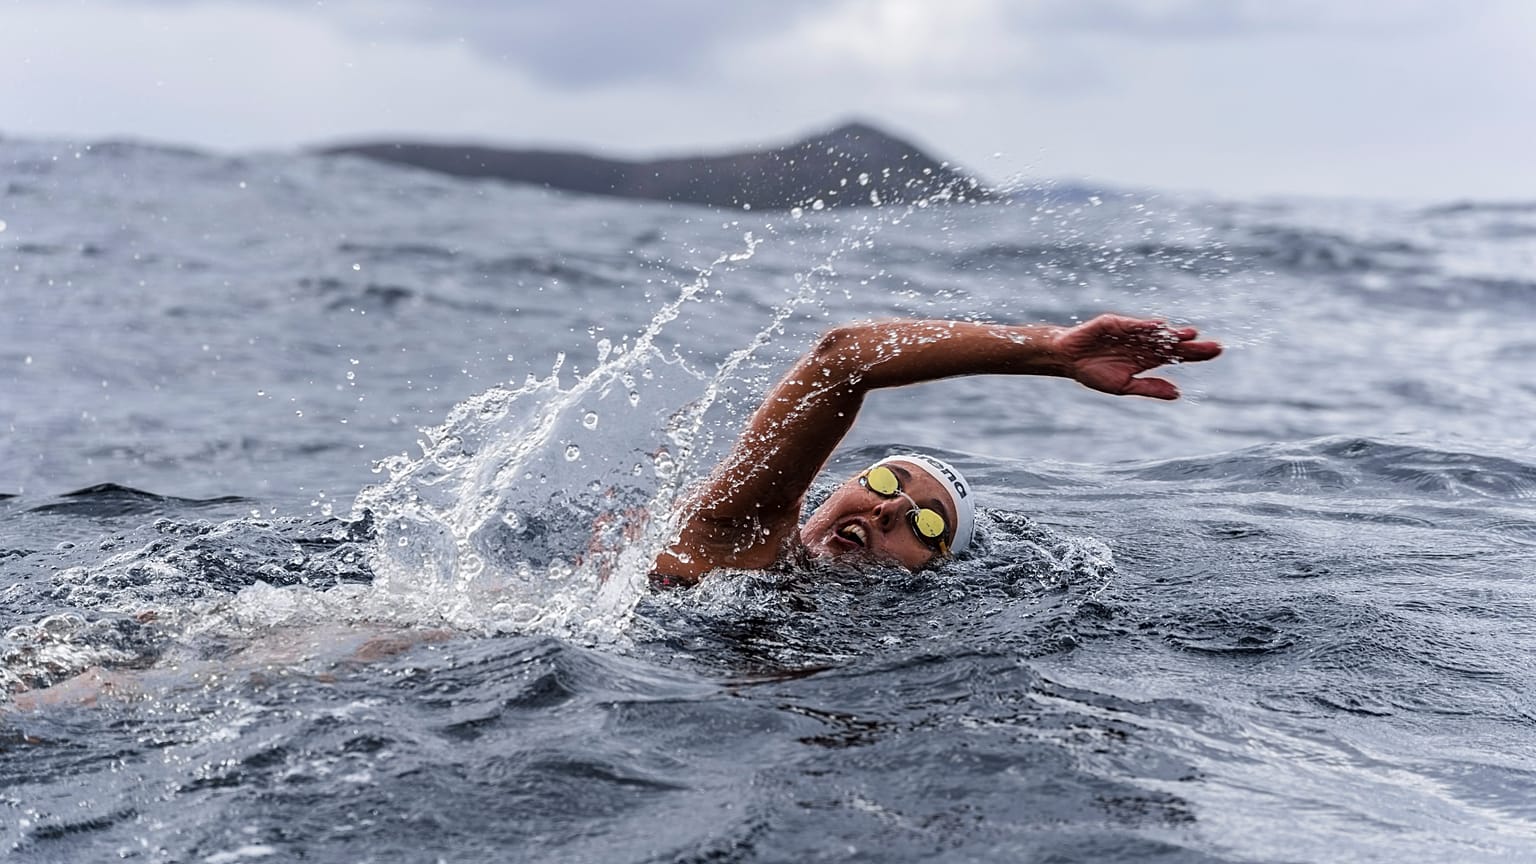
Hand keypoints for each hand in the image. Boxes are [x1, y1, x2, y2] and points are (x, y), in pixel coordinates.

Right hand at [1055, 314, 1221, 399]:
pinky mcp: (1114, 324)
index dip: (1197, 353)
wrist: (1067, 360)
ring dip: (1173, 335)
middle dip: (1193, 345)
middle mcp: (1144, 344)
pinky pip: (1133, 325)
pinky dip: (1145, 326)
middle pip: (1173, 343)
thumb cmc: (1094, 372)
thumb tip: (1177, 393)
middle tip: (1215, 346)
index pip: (1178, 356)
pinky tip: (1160, 327)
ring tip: (1191, 336)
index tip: (1216, 351)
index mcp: (1148, 359)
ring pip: (1157, 333)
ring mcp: (1131, 332)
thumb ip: (1149, 387)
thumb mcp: (1123, 386)